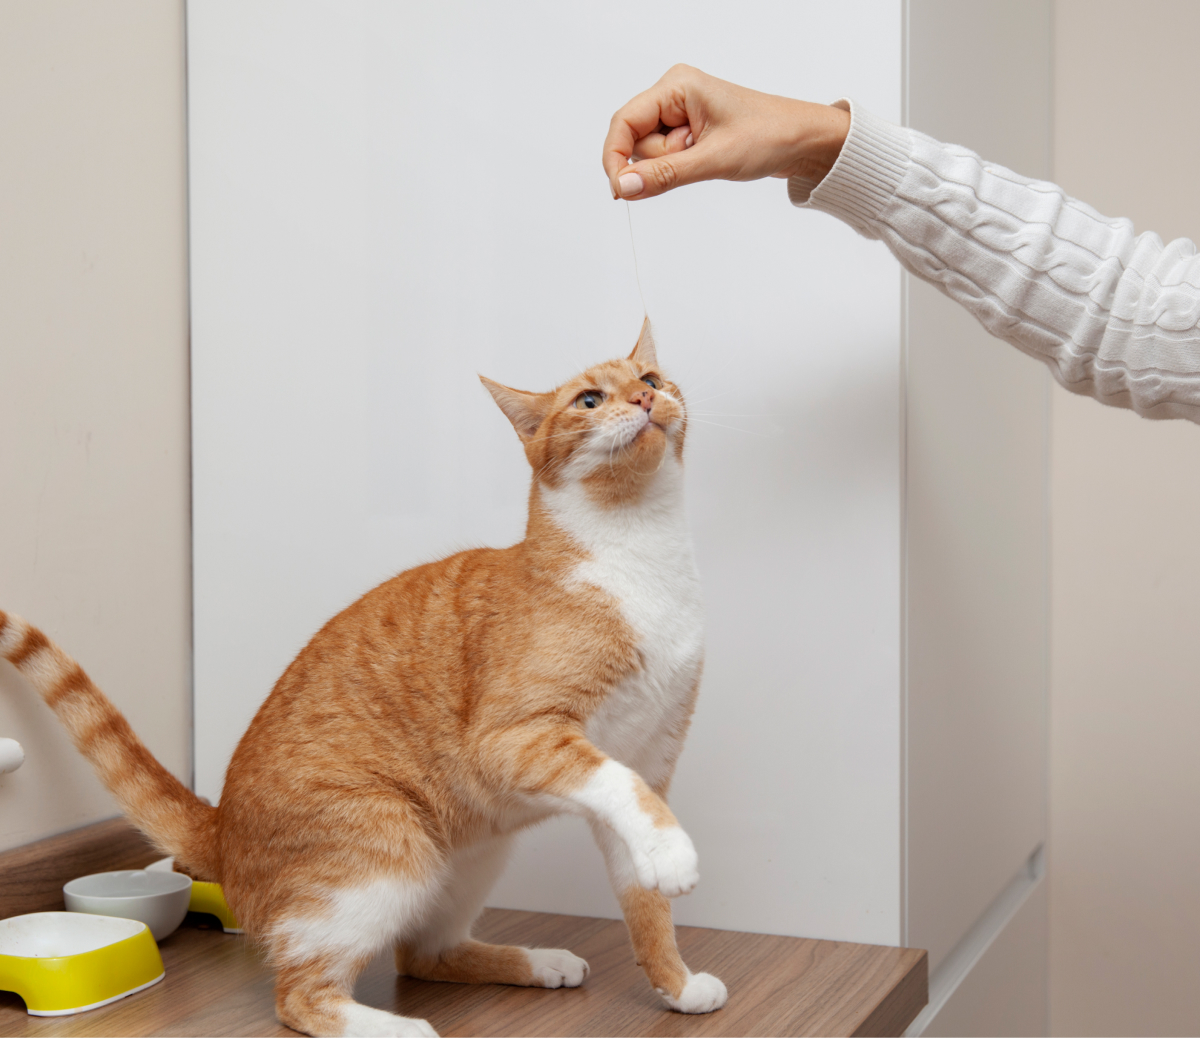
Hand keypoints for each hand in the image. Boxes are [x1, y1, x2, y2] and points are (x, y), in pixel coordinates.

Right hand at [603, 64, 849, 200]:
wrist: (805, 142)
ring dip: (673, 166)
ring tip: (709, 157)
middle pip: (636, 141)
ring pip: (650, 154)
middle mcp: (674, 94)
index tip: (620, 191)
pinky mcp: (688, 132)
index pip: (624, 122)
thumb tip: (624, 187)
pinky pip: (666, 158)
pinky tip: (705, 161)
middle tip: (697, 158)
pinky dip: (680, 168)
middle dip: (659, 161)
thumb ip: (664, 175)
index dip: (616, 158)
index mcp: (677, 85)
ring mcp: (680, 114)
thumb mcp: (714, 159)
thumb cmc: (770, 136)